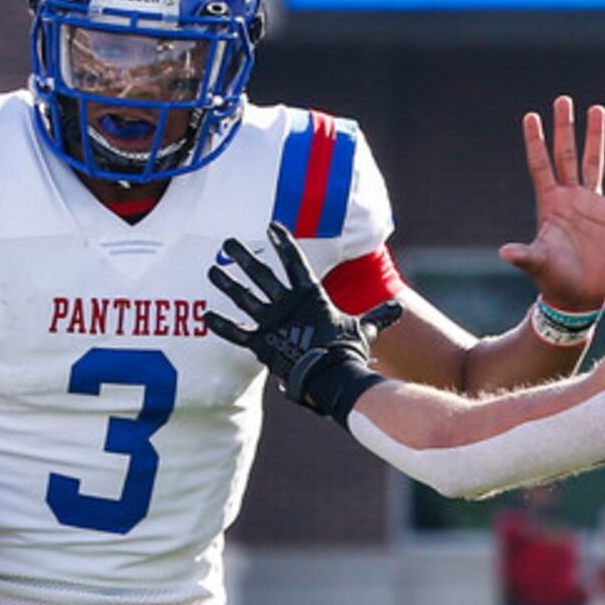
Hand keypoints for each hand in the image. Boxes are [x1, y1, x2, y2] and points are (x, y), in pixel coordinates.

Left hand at [204, 222, 398, 418]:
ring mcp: (272, 323)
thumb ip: (377, 317)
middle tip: (228, 242)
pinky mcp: (261, 344)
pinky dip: (220, 325)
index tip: (272, 227)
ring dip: (226, 284)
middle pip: (261, 274)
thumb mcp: (364, 330)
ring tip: (211, 271)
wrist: (333, 378)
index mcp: (311, 296)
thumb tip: (399, 310)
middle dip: (244, 257)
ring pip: (244, 298)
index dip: (283, 242)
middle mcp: (287, 304)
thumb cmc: (348, 353)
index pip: (295, 261)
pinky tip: (205, 316)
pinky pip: (236, 333)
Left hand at [498, 96, 604, 312]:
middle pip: (567, 154)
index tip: (531, 116)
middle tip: (564, 100)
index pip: (541, 165)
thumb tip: (505, 253)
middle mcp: (571, 198)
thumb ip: (525, 255)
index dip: (536, 141)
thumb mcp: (539, 265)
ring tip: (596, 109)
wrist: (582, 297)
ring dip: (595, 136)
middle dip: (565, 127)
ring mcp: (593, 203)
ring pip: (594, 161)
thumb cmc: (556, 281)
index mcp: (550, 204)